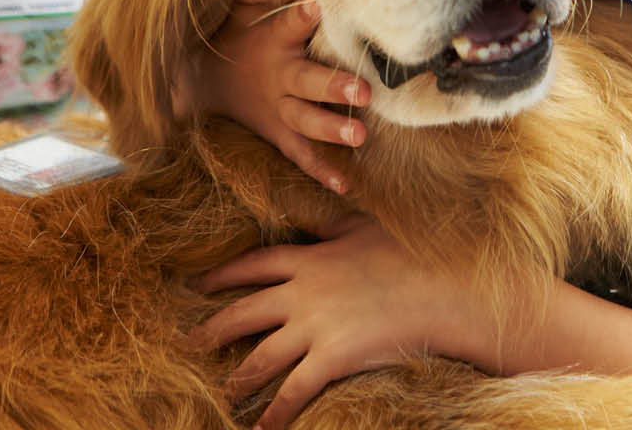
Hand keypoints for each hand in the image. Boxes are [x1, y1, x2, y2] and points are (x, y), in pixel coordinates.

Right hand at [188, 0, 369, 192]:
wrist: (201, 84)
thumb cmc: (237, 35)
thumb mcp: (241, 6)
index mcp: (272, 40)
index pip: (291, 22)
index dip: (305, 13)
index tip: (322, 3)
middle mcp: (279, 76)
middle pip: (307, 82)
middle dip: (334, 87)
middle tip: (364, 93)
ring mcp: (279, 108)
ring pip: (307, 120)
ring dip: (333, 129)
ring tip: (361, 136)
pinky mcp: (279, 133)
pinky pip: (301, 155)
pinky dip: (322, 170)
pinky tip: (348, 184)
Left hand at [192, 216, 477, 429]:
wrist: (443, 286)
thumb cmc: (413, 252)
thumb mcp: (367, 228)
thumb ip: (334, 227)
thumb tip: (320, 221)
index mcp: (310, 258)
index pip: (253, 265)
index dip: (222, 275)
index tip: (197, 284)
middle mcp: (302, 292)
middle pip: (242, 312)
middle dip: (212, 330)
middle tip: (188, 342)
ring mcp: (315, 327)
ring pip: (259, 357)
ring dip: (238, 378)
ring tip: (223, 391)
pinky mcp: (332, 358)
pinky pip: (293, 392)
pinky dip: (273, 415)